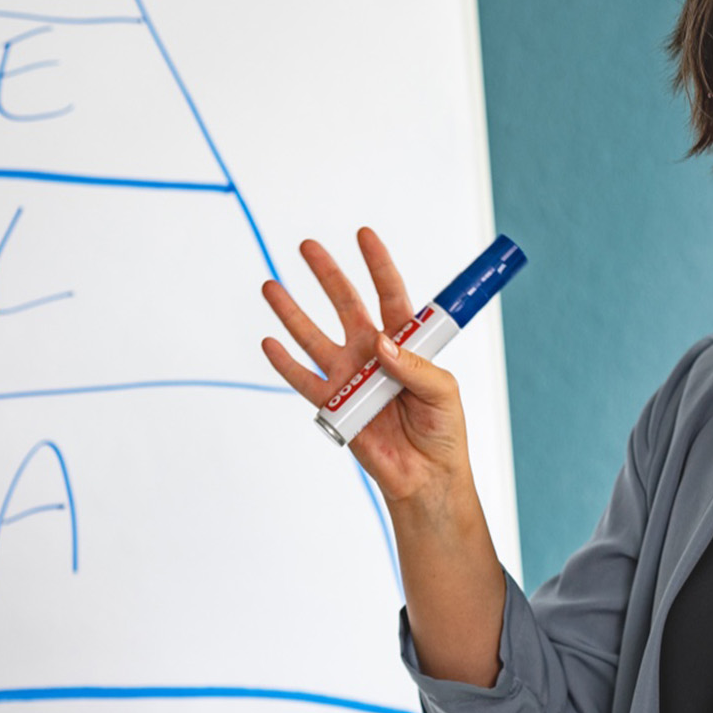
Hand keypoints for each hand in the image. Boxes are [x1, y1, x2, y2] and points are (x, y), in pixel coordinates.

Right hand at [260, 228, 472, 504]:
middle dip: (327, 275)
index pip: (391, 295)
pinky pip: (305, 381)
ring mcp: (351, 377)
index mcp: (405, 344)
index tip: (364, 236)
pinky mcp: (335, 406)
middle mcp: (374, 354)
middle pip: (346, 305)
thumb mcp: (443, 392)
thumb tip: (382, 343)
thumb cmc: (442, 431)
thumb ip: (415, 366)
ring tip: (270, 286)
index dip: (378, 266)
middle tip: (307, 247)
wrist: (426, 477)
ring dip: (292, 313)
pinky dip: (285, 363)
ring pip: (315, 337)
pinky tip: (269, 342)